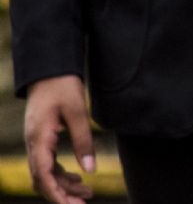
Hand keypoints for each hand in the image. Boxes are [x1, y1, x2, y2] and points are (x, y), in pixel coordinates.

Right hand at [23, 76, 94, 203]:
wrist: (49, 68)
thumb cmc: (63, 86)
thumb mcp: (77, 112)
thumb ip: (84, 140)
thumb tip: (91, 170)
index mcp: (39, 139)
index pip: (42, 175)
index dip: (56, 193)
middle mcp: (33, 144)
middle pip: (43, 178)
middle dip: (61, 194)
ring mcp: (35, 141)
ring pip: (46, 172)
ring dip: (64, 184)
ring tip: (88, 193)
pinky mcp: (41, 138)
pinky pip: (48, 163)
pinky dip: (61, 173)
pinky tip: (78, 177)